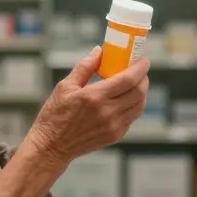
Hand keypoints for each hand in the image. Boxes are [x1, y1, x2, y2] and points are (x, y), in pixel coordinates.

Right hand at [26, 47, 149, 162]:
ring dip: (141, 91)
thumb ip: (85, 67)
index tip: (142, 60)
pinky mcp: (115, 136)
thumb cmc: (55, 115)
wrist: (53, 145)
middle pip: (139, 91)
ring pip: (139, 105)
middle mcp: (108, 112)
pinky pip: (132, 117)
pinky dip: (135, 105)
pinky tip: (127, 98)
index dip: (140, 67)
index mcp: (95, 96)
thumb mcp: (65, 86)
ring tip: (135, 83)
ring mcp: (113, 126)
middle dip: (143, 77)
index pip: (129, 79)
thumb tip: (99, 51)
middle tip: (139, 69)